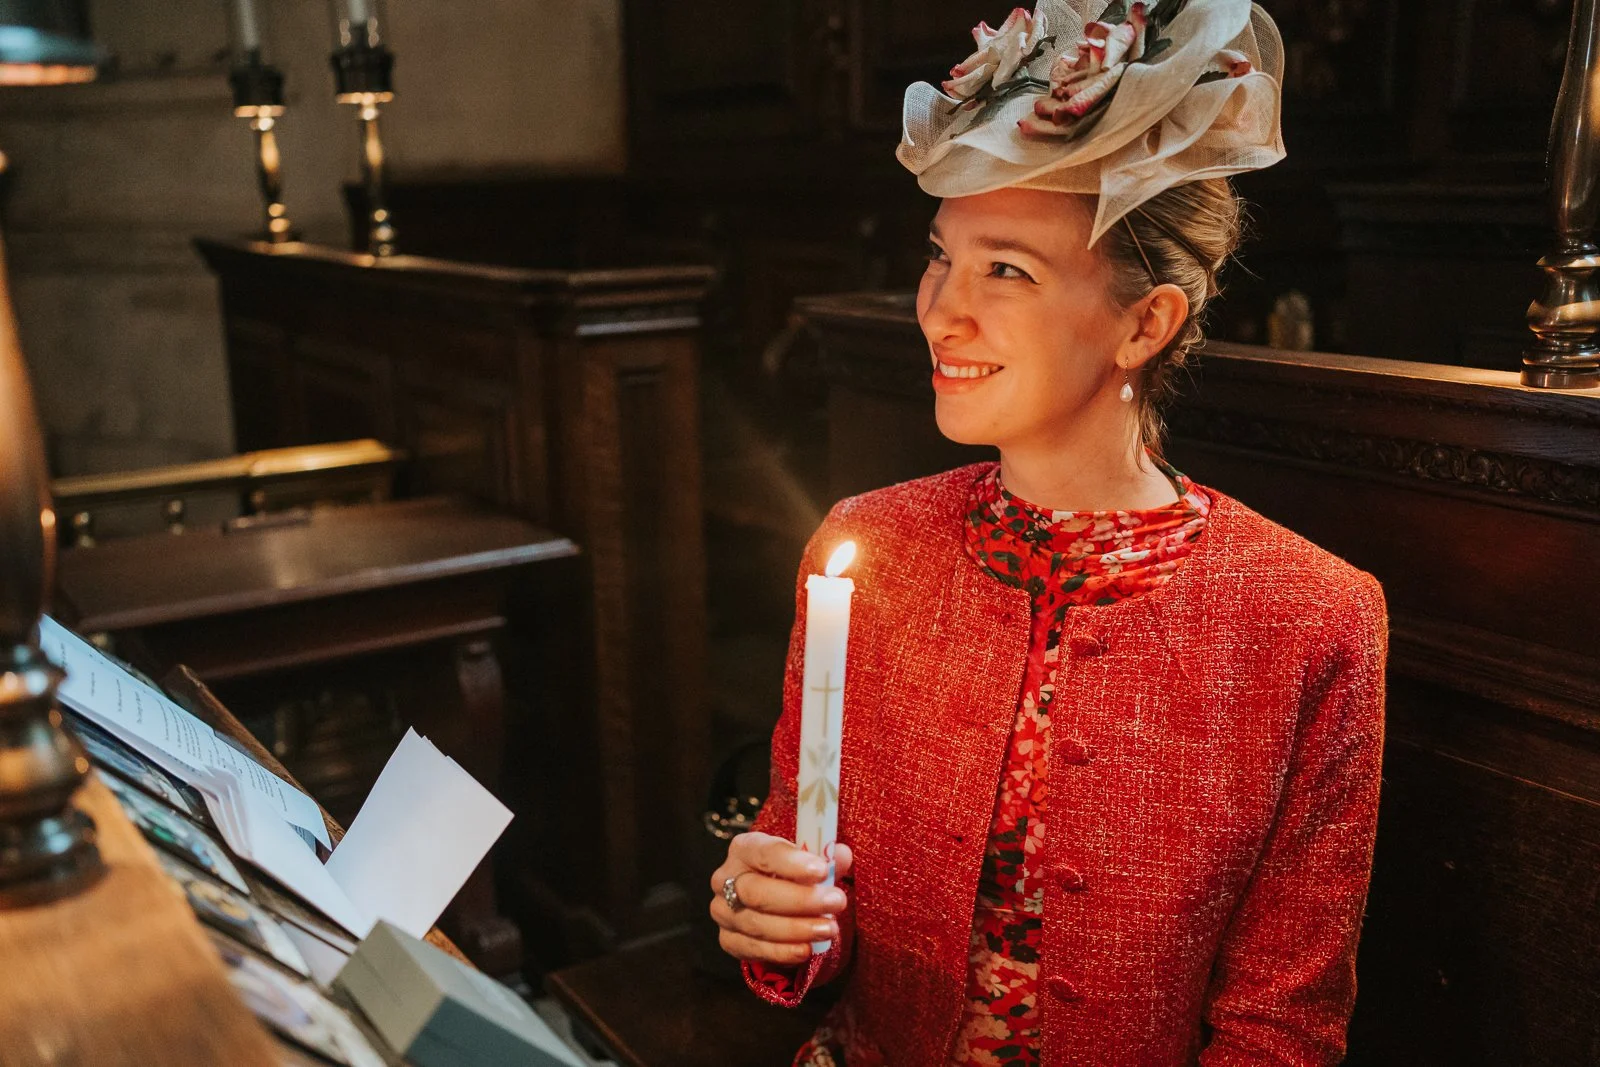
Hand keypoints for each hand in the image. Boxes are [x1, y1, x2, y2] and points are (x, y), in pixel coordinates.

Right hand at [710, 832, 853, 966]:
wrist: (772, 900)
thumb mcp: (807, 860)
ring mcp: (723, 912)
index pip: (763, 852)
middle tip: (836, 902)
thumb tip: (841, 856)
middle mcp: (726, 879)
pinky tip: (806, 949)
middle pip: (757, 892)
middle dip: (800, 900)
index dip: (792, 862)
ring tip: (829, 929)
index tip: (821, 871)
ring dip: (797, 929)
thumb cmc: (790, 874)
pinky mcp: (728, 940)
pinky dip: (782, 951)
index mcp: (744, 849)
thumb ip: (825, 859)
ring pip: (757, 924)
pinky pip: (754, 949)